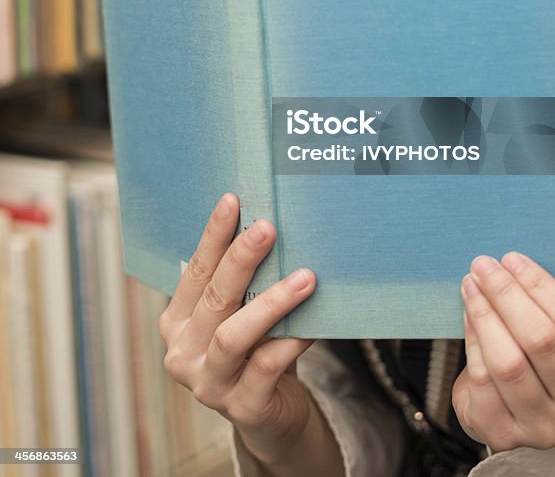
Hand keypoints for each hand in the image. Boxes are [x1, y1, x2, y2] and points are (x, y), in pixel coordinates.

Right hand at [159, 193, 317, 459]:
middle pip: (214, 298)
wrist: (271, 416)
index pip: (195, 271)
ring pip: (233, 335)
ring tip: (305, 277)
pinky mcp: (242, 408)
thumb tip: (270, 225)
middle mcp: (184, 353)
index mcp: (178, 322)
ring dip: (271, 302)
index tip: (233, 200)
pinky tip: (314, 323)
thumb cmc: (256, 350)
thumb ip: (243, 284)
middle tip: (268, 228)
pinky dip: (291, 340)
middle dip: (240, 259)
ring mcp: (209, 384)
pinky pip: (266, 367)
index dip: (213, 236)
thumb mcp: (241, 314)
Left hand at [451, 252, 554, 452]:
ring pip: (509, 362)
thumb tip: (512, 261)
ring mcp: (546, 427)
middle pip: (540, 340)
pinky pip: (483, 381)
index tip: (512, 259)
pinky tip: (468, 317)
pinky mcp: (506, 436)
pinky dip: (472, 342)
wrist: (518, 408)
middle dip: (506, 295)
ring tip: (471, 286)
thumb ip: (550, 304)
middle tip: (483, 266)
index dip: (541, 286)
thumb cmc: (543, 356)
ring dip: (485, 315)